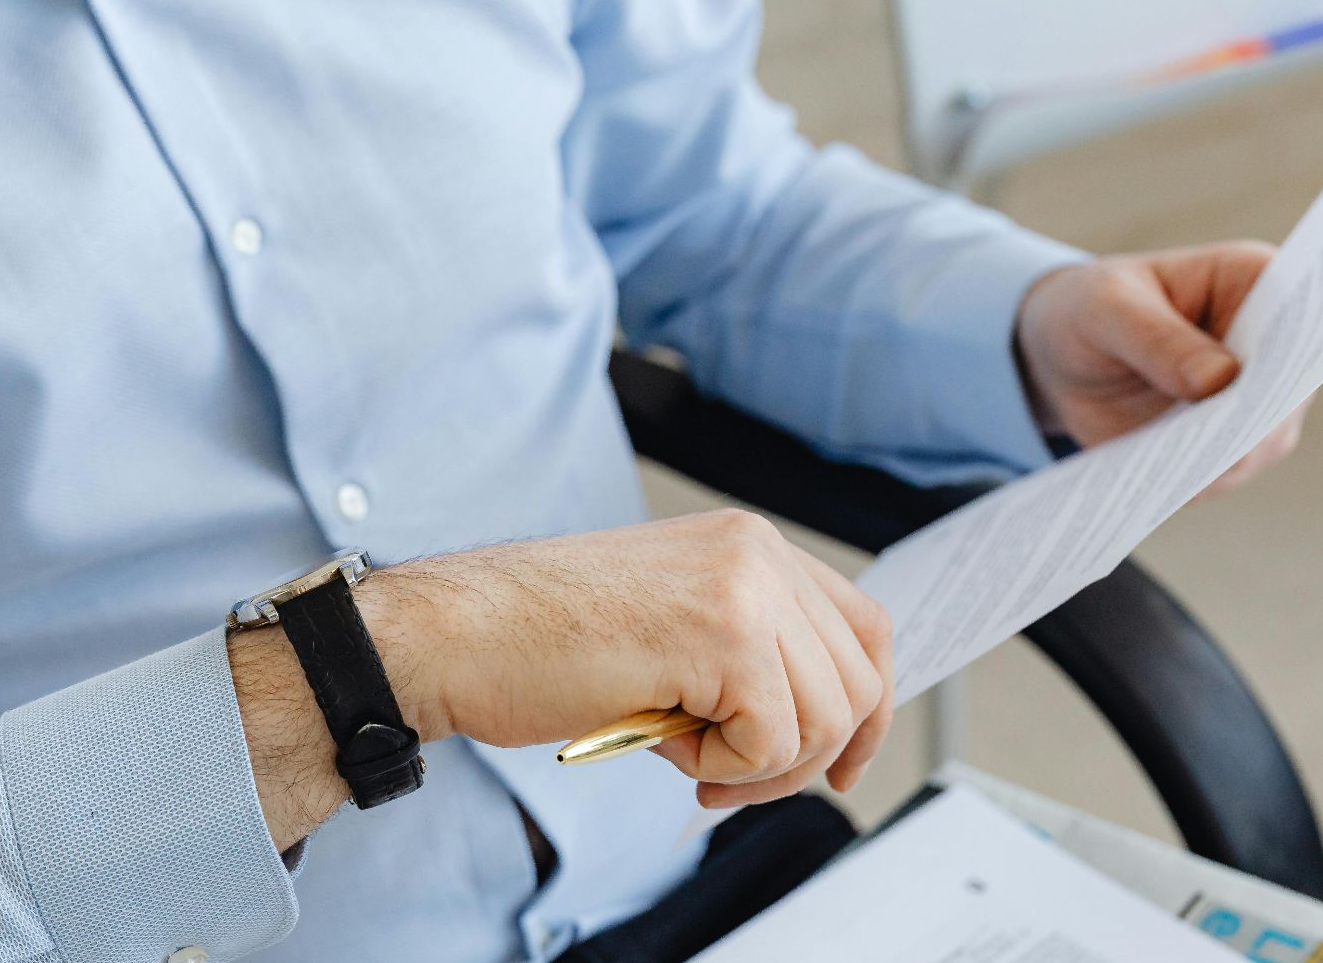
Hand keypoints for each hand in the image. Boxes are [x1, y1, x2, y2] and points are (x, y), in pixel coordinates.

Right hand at [370, 510, 894, 808]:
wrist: (458, 635)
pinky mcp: (726, 638)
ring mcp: (746, 589)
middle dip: (805, 756)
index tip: (837, 762)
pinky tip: (663, 744)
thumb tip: (820, 723)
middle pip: (859, 681)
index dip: (864, 708)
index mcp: (749, 543)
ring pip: (827, 720)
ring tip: (681, 754)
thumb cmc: (538, 639)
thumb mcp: (671, 625)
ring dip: (757, 767)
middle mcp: (758, 552)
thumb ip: (747, 649)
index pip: (864, 628)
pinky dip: (723, 772)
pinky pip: (774, 745)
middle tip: (726, 778)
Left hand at [1016, 241, 1308, 498]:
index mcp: (1255, 280)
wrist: (1064, 357)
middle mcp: (1273, 343)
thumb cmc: (1092, 310)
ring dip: (1227, 459)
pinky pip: (1226, 470)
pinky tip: (1167, 485)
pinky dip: (1199, 480)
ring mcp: (1259, 399)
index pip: (1299, 314)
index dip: (1293, 350)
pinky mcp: (1231, 442)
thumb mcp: (1106, 310)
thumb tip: (1220, 380)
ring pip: (1264, 440)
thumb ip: (1157, 339)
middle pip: (1291, 388)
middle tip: (1220, 447)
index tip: (1269, 382)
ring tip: (1184, 473)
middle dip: (1257, 420)